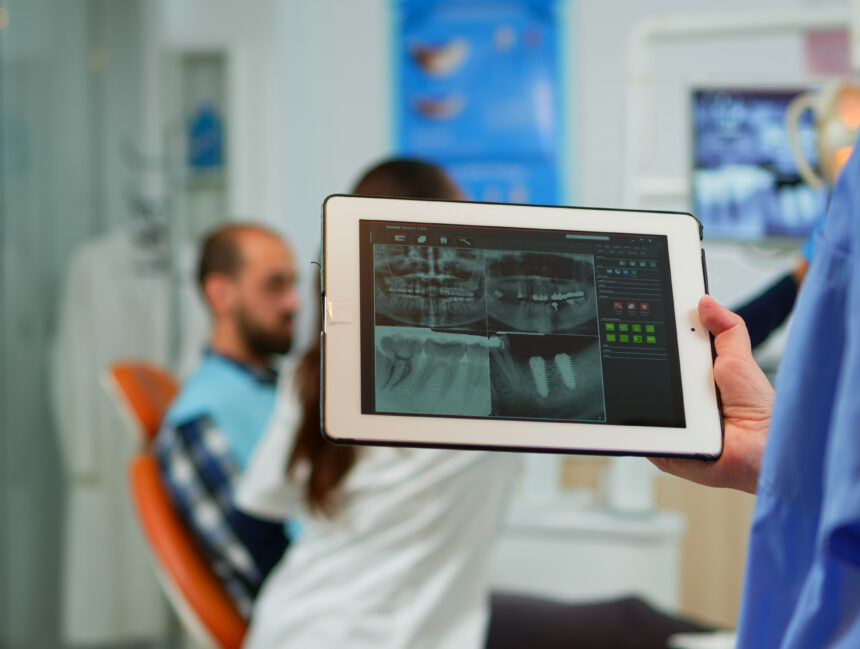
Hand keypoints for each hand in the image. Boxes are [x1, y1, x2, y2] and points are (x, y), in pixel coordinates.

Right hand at [650, 296, 772, 493]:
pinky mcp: (667, 453)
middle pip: (649, 381)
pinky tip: (663, 423)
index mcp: (695, 381)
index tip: (642, 326)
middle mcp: (681, 404)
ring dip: (648, 400)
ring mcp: (671, 428)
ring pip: (644, 410)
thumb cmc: (759, 410)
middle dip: (646, 369)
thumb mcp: (739, 360)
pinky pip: (647, 440)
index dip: (653, 344)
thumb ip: (726, 329)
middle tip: (653, 359)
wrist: (764, 449)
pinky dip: (650, 432)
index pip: (665, 358)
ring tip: (664, 394)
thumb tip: (704, 300)